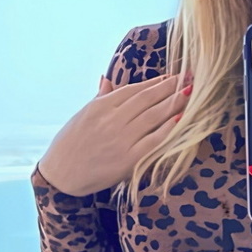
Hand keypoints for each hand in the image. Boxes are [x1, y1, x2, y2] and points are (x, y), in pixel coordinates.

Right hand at [39, 71, 189, 195]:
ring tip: (190, 94)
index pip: (133, 90)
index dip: (155, 82)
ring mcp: (121, 139)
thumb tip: (106, 79)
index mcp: (101, 106)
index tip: (171, 77)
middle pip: (147, 99)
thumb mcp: (82, 115)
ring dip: (173, 103)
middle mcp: (112, 120)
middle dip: (170, 88)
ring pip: (153, 116)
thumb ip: (100, 97)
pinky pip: (153, 141)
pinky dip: (168, 129)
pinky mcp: (128, 159)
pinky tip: (180, 120)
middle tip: (189, 78)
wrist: (61, 175)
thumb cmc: (70, 144)